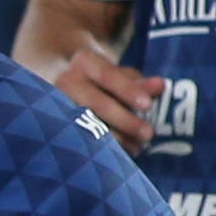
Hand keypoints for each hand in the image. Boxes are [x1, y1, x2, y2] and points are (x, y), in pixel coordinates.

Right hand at [45, 43, 166, 149]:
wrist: (60, 86)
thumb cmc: (100, 81)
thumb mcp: (119, 76)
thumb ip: (139, 83)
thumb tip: (160, 86)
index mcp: (84, 62)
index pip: (107, 75)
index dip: (128, 90)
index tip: (148, 105)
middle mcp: (66, 80)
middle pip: (95, 102)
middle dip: (123, 119)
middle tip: (148, 134)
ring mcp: (56, 104)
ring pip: (85, 123)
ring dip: (114, 138)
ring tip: (138, 147)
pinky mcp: (55, 125)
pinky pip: (78, 138)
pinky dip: (100, 147)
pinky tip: (120, 154)